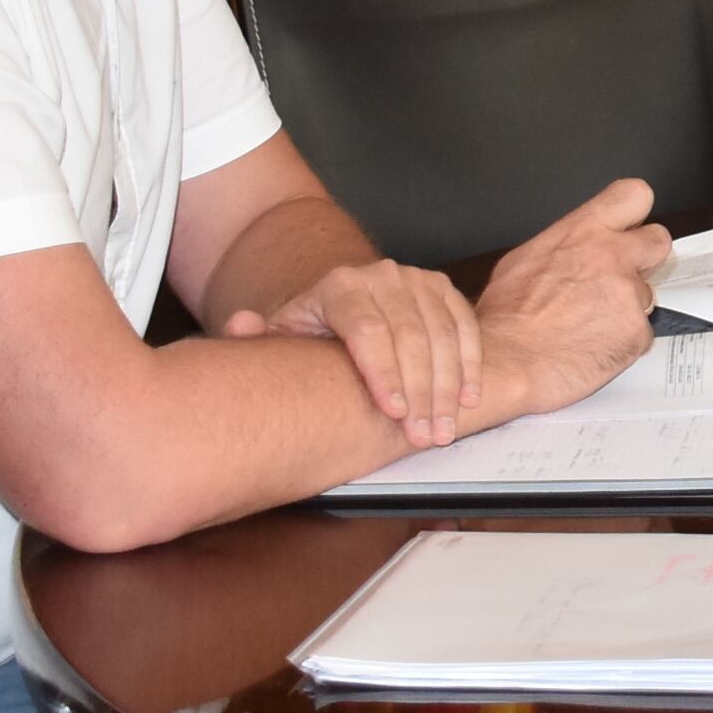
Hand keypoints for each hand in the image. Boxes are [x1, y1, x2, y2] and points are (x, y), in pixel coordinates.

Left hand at [226, 256, 483, 445]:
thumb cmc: (312, 329)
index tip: (393, 414)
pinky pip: (465, 327)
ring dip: (449, 388)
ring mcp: (416, 279)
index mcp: (340, 286)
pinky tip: (470, 399)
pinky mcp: (443, 288)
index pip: (368, 330)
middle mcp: (381, 275)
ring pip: (442, 335)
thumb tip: (241, 325)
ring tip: (445, 430)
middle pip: (411, 337)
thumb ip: (257, 335)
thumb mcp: (282, 332)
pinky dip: (471, 364)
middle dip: (422, 393)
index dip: (384, 374)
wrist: (343, 300)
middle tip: (425, 437)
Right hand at [467, 177, 672, 415]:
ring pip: (646, 294)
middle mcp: (612, 256)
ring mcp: (629, 294)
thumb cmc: (505, 319)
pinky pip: (640, 333)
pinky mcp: (638, 331)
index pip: (633, 196)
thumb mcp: (524, 260)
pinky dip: (622, 342)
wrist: (506, 364)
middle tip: (620, 278)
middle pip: (658, 240)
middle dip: (645, 258)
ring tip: (589, 325)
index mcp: (582, 232)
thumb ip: (565, 247)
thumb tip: (576, 249)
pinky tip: (593, 347)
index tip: (629, 227)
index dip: (634, 214)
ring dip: (625, 308)